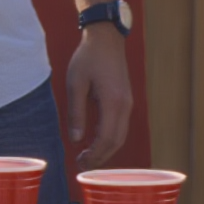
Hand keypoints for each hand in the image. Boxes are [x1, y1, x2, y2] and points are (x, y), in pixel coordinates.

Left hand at [65, 24, 132, 167]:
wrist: (106, 37)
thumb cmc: (88, 57)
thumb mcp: (76, 84)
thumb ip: (76, 113)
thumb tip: (76, 139)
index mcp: (113, 102)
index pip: (106, 138)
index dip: (94, 155)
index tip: (80, 163)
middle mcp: (125, 106)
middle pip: (116, 141)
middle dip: (100, 157)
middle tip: (82, 165)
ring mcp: (128, 103)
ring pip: (120, 135)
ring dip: (105, 149)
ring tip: (87, 157)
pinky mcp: (125, 99)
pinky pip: (120, 125)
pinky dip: (109, 138)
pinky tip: (95, 140)